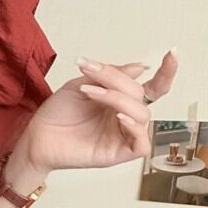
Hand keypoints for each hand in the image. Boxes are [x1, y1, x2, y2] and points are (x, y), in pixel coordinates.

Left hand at [18, 48, 178, 172]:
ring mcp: (121, 136)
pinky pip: (140, 144)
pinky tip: (118, 116)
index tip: (172, 53)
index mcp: (120, 100)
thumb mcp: (81, 84)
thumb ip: (110, 76)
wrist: (35, 137)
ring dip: (118, 98)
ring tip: (91, 93)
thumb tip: (141, 67)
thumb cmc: (55, 113)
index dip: (166, 72)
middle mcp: (123, 117)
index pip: (152, 88)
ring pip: (141, 115)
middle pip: (140, 95)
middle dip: (117, 81)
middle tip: (91, 76)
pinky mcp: (116, 154)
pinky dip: (134, 127)